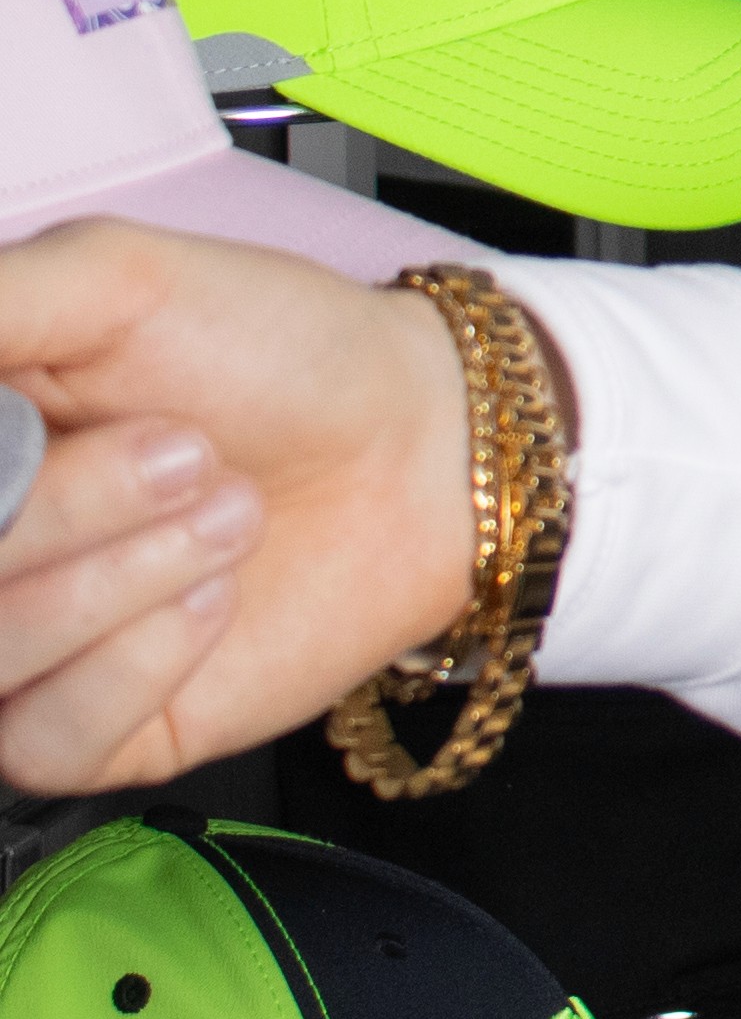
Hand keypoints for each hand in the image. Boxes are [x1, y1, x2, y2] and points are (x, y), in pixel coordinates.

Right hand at [0, 222, 475, 793]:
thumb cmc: (279, 350)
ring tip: (222, 510)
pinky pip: (47, 736)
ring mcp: (11, 651)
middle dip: (69, 505)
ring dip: (127, 572)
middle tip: (186, 449)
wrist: (421, 447)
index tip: (41, 426)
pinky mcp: (79, 735)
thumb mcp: (113, 282)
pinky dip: (147, 655)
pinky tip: (213, 600)